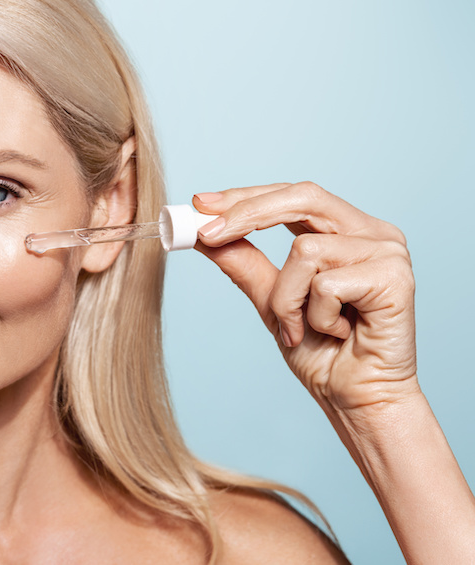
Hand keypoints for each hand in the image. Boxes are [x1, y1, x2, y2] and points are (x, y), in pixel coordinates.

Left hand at [192, 182, 418, 413]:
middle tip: (206, 234)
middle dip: (247, 213)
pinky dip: (315, 316)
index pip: (292, 196)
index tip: (200, 203)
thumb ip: (244, 263)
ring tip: (302, 327)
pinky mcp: (395, 277)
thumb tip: (204, 233)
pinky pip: (325, 284)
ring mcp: (388, 252)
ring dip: (286, 298)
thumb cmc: (321, 352)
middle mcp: (371, 233)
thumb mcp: (271, 300)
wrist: (354, 398)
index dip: (245, 196)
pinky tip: (338, 332)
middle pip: (303, 197)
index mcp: (346, 230)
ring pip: (304, 250)